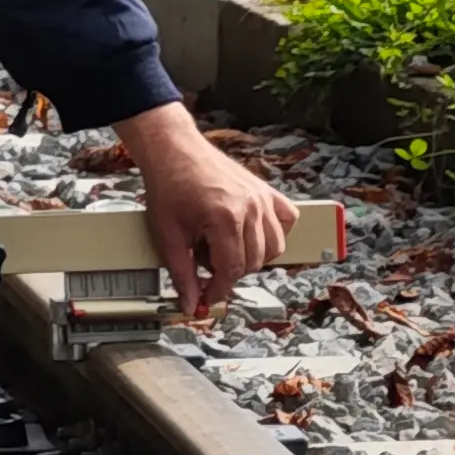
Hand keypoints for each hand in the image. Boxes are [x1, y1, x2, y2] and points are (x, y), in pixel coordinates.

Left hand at [113, 101, 295, 321]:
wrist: (173, 150)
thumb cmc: (168, 186)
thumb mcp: (168, 235)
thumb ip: (182, 274)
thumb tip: (191, 304)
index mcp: (225, 219)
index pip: (233, 270)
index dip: (218, 288)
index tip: (207, 296)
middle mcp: (250, 208)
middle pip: (254, 261)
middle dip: (229, 271)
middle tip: (204, 260)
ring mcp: (262, 197)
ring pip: (274, 246)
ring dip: (251, 255)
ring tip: (222, 244)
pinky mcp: (266, 190)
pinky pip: (287, 219)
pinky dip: (274, 233)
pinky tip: (250, 232)